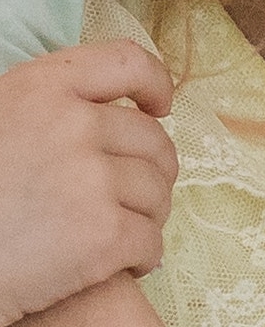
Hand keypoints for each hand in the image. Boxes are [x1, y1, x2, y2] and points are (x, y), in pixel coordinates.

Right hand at [0, 45, 176, 326]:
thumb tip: (101, 113)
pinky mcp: (101, 237)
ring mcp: (90, 181)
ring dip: (148, 215)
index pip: (125, 62)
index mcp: (42, 89)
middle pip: (150, 140)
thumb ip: (45, 110)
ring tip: (126, 234)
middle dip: (152, 170)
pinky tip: (127, 264)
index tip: (159, 106)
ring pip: (155, 192)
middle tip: (137, 197)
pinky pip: (149, 241)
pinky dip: (144, 256)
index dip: (153, 82)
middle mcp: (73, 125)